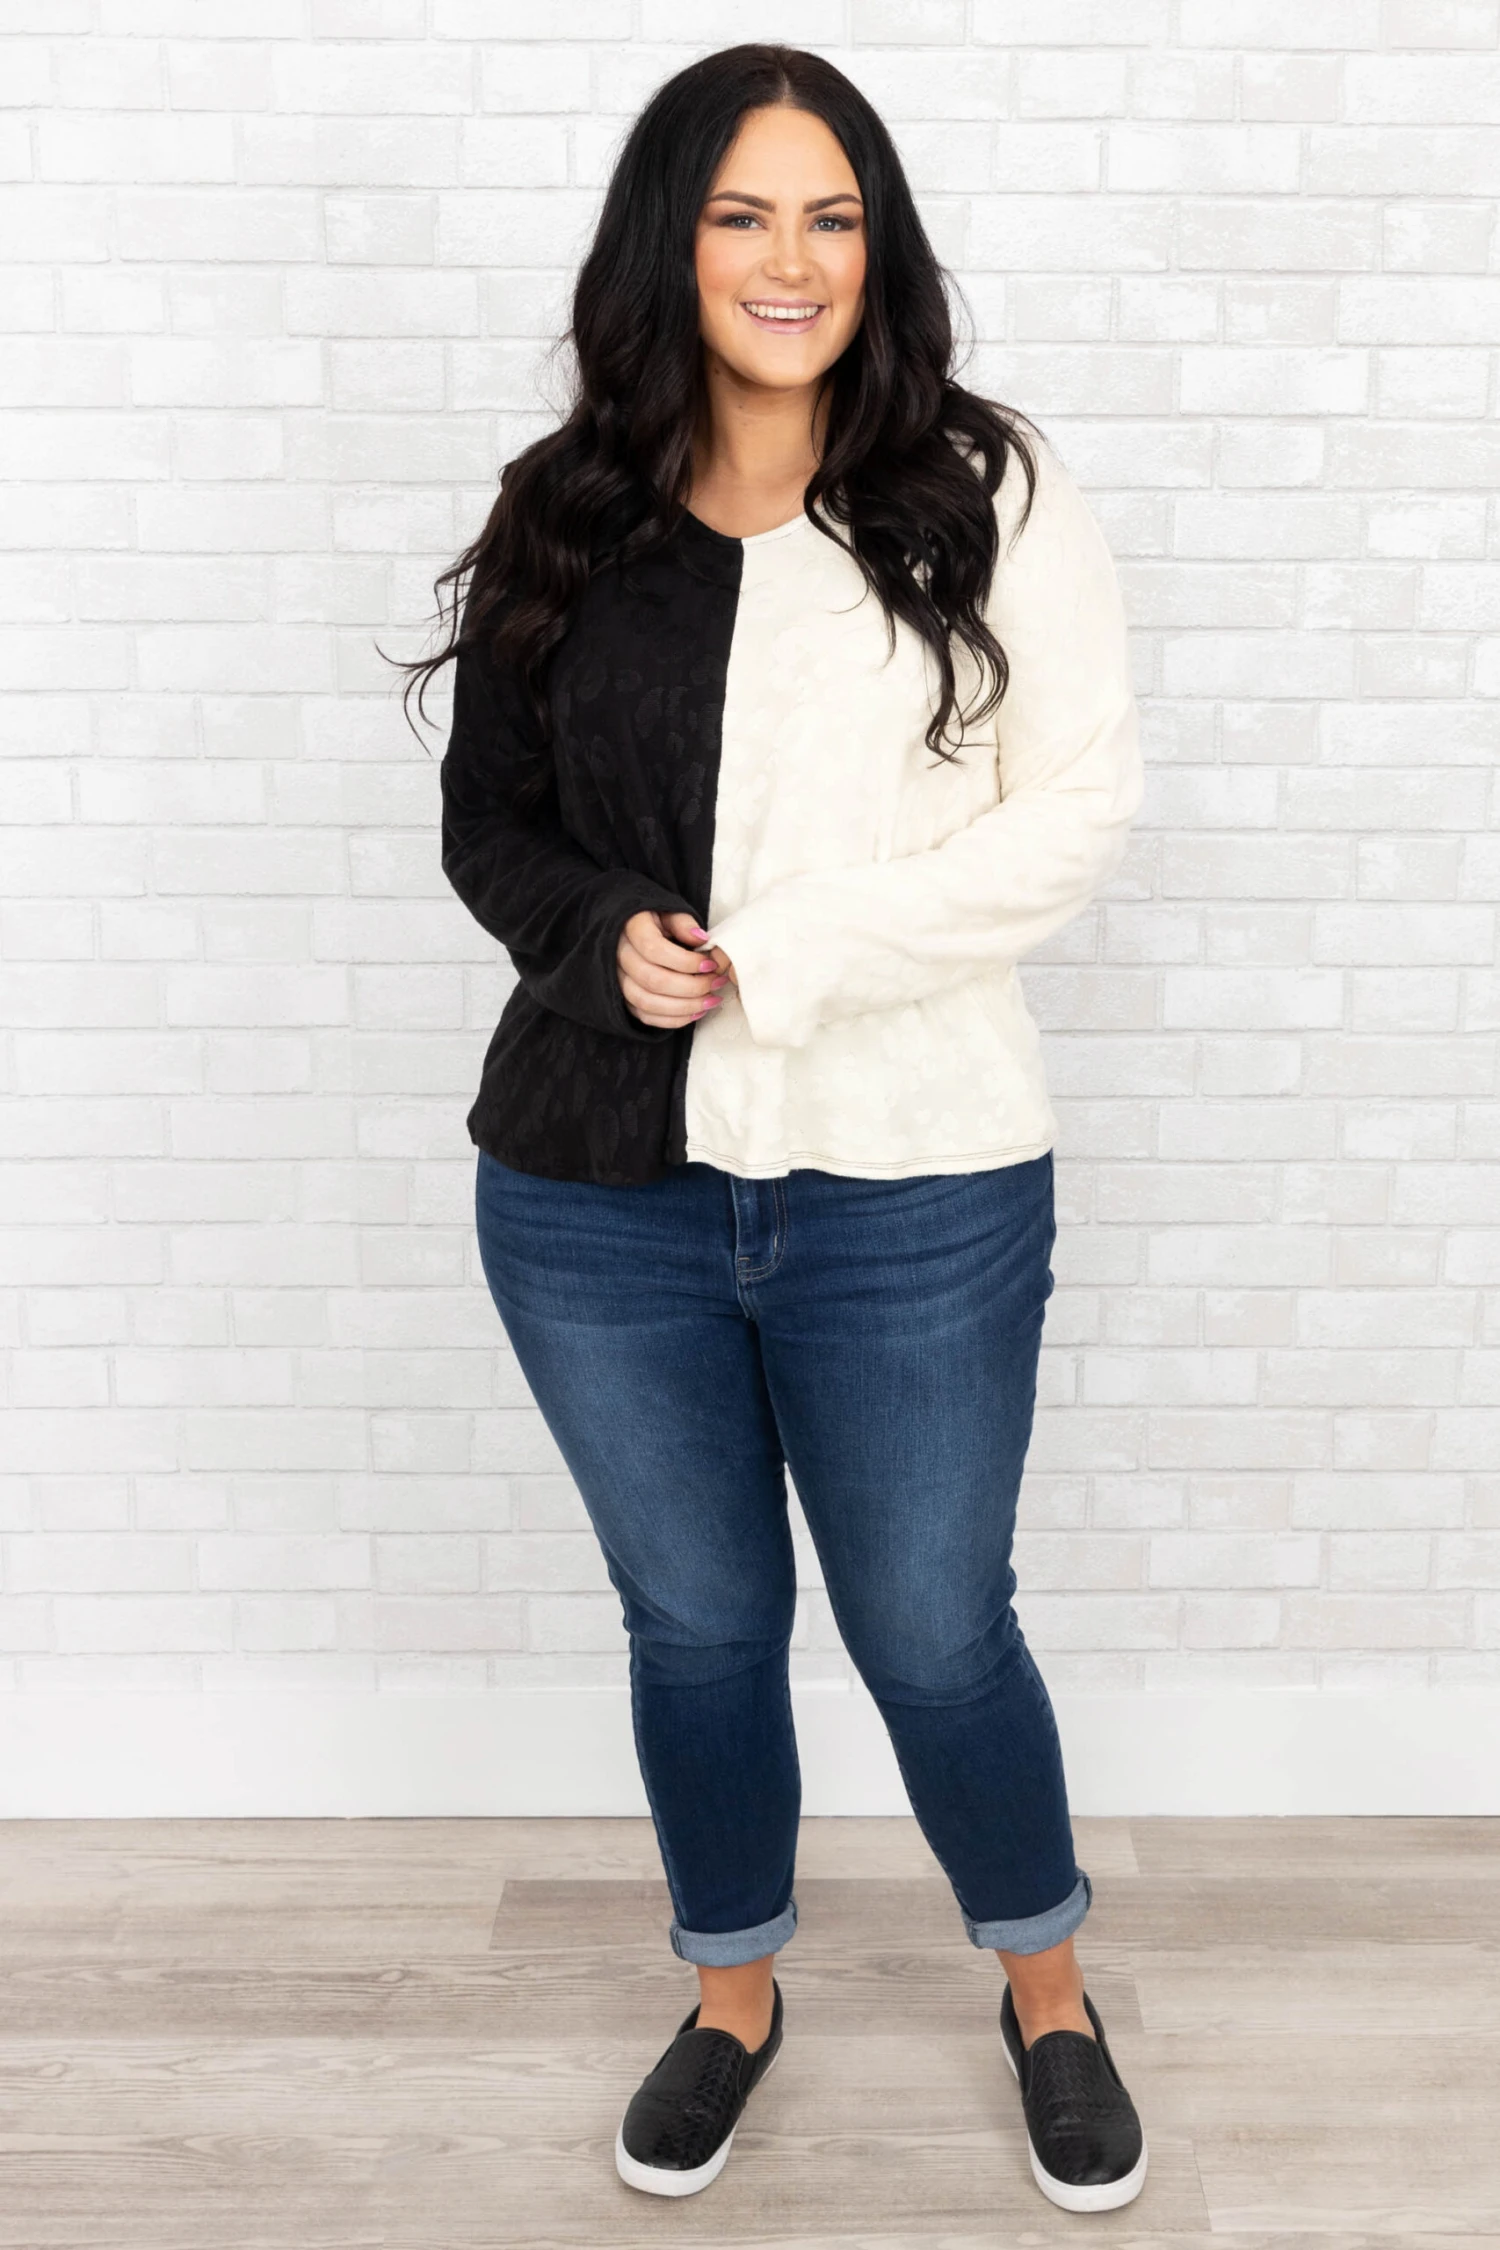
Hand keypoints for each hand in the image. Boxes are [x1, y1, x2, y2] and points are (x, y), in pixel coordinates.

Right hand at [618, 909, 731, 1029]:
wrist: (633, 932)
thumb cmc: (656, 921)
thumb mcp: (669, 911)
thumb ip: (683, 922)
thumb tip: (702, 939)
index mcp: (631, 928)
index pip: (654, 950)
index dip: (685, 962)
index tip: (710, 964)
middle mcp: (618, 956)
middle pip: (653, 980)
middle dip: (691, 987)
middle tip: (716, 983)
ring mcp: (618, 979)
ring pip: (648, 1002)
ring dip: (685, 1007)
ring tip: (711, 1000)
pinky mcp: (624, 998)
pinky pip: (645, 1016)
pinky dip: (673, 1019)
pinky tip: (695, 1012)